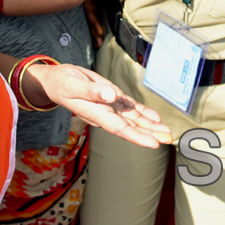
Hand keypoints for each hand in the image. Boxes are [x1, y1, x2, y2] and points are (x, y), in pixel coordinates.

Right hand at [25, 62, 172, 148]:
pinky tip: (154, 117)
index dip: (137, 137)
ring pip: (133, 119)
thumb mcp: (74, 84)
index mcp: (97, 113)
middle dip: (150, 134)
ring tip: (166, 132)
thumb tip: (111, 95)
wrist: (56, 80)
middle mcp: (105, 113)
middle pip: (131, 127)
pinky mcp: (111, 98)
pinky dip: (142, 112)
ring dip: (149, 125)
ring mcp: (109, 107)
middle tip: (168, 139)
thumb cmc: (62, 83)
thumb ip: (93, 91)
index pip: (120, 129)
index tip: (154, 144)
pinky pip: (129, 108)